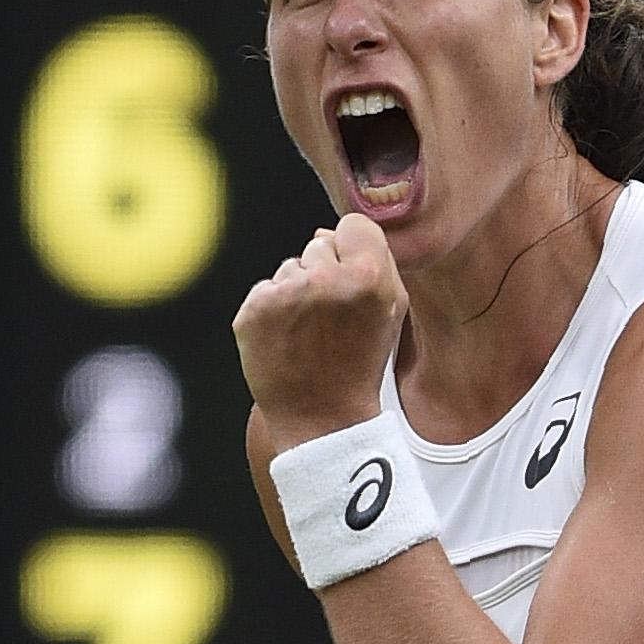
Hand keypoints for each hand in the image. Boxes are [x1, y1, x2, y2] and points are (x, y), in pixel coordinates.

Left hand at [232, 214, 406, 454]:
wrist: (323, 418)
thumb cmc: (362, 362)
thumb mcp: (390, 311)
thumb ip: (375, 261)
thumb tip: (325, 230)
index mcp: (369, 276)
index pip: (353, 225)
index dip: (354, 250)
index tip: (352, 277)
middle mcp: (326, 279)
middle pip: (319, 244)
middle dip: (324, 272)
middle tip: (331, 318)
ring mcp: (286, 294)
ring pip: (290, 267)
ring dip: (297, 291)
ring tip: (309, 332)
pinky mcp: (253, 311)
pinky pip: (265, 289)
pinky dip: (272, 311)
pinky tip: (287, 339)